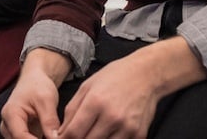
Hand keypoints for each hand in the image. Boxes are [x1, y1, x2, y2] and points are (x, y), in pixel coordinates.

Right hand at [0, 49, 71, 138]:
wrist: (33, 80)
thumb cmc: (37, 85)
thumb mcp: (46, 99)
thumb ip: (49, 121)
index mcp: (10, 114)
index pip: (20, 137)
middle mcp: (7, 125)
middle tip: (55, 137)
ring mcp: (11, 132)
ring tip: (53, 135)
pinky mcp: (19, 136)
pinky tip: (50, 137)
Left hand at [56, 38, 205, 138]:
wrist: (144, 75)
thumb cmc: (114, 77)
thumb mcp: (87, 86)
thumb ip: (72, 109)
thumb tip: (62, 131)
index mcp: (95, 102)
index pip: (74, 132)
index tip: (61, 138)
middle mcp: (111, 117)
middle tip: (76, 134)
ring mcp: (127, 128)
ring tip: (91, 132)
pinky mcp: (139, 135)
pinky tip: (106, 133)